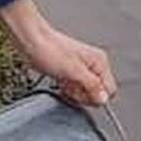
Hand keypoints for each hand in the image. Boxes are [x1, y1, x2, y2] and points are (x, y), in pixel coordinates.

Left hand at [0, 0, 117, 107]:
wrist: (31, 41)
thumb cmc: (49, 48)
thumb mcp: (73, 71)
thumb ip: (92, 85)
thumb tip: (103, 99)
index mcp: (99, 61)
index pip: (109, 90)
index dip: (96, 96)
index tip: (83, 93)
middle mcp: (93, 65)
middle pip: (97, 93)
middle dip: (83, 94)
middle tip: (71, 86)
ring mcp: (81, 70)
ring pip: (85, 92)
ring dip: (74, 92)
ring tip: (64, 82)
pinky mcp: (70, 73)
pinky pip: (74, 89)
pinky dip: (67, 89)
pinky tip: (60, 82)